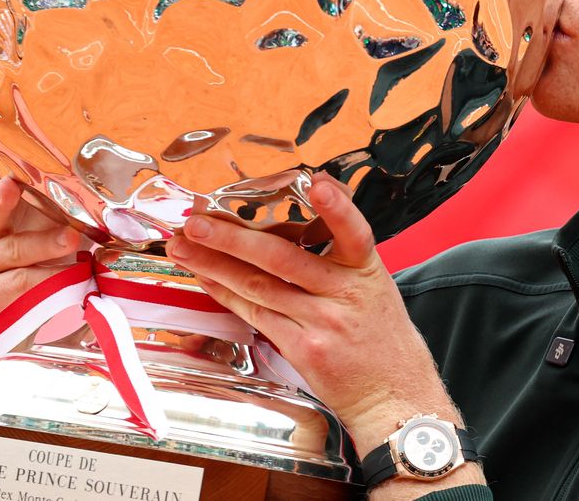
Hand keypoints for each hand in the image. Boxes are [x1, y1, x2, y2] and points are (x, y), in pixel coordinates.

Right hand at [0, 114, 79, 398]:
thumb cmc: (30, 271)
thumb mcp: (41, 231)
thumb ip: (57, 206)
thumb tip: (104, 176)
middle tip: (10, 188)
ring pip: (14, 249)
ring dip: (43, 244)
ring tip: (69, 240)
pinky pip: (21, 283)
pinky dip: (47, 280)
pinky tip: (66, 277)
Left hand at [165, 175, 485, 495]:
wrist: (393, 396)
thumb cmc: (383, 340)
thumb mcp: (376, 288)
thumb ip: (343, 258)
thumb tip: (301, 226)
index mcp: (367, 272)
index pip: (354, 233)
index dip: (336, 208)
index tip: (316, 182)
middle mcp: (344, 294)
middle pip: (282, 259)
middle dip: (233, 237)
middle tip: (198, 221)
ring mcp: (321, 323)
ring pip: (259, 286)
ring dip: (215, 264)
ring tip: (185, 246)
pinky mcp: (303, 348)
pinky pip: (257, 315)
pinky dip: (228, 294)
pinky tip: (208, 278)